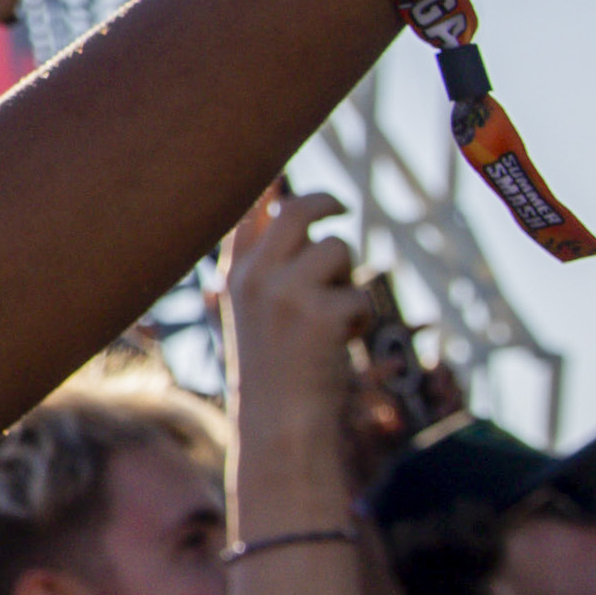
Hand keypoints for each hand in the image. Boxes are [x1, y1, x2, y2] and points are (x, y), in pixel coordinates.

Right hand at [215, 185, 374, 470]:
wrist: (279, 425)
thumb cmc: (275, 369)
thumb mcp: (254, 312)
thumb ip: (265, 260)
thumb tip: (281, 197)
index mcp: (235, 276)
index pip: (250, 212)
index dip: (270, 184)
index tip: (282, 169)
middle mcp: (255, 278)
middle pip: (298, 211)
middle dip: (326, 203)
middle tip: (341, 208)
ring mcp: (286, 294)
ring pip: (338, 250)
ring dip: (348, 278)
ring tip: (333, 316)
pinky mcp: (321, 315)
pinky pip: (359, 292)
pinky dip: (359, 317)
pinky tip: (341, 343)